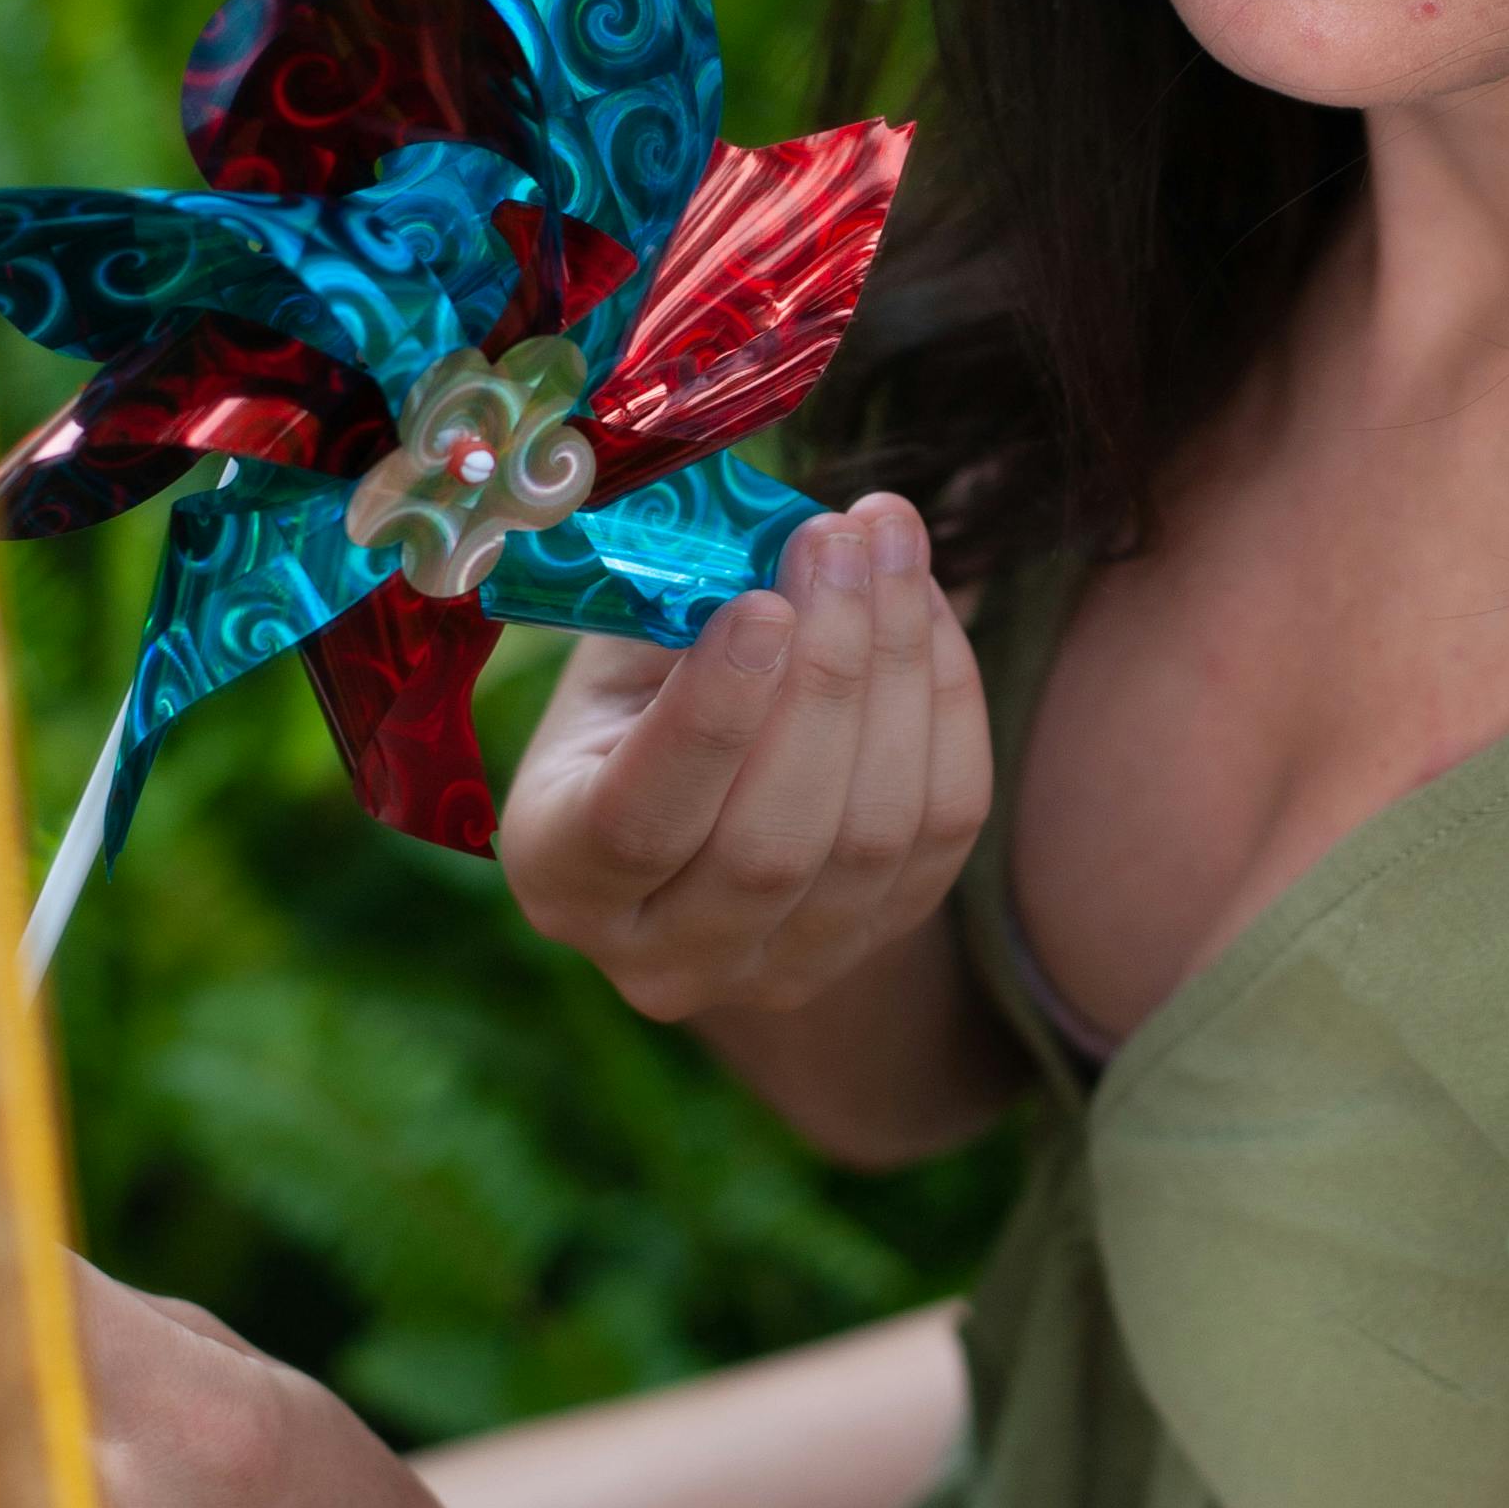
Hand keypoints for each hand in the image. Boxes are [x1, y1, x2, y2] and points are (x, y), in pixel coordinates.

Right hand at [499, 492, 992, 1021]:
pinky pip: (945, 823)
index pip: (638, 823)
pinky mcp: (879, 939)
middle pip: (772, 842)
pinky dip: (948, 701)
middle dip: (828, 673)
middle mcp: (663, 956)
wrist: (699, 790)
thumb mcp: (615, 652)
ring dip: (900, 668)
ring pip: (875, 835)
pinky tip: (925, 605)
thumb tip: (785, 540)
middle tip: (842, 539)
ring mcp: (779, 968)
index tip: (764, 602)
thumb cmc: (637, 696)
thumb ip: (675, 608)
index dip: (711, 718)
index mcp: (560, 876)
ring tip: (890, 543)